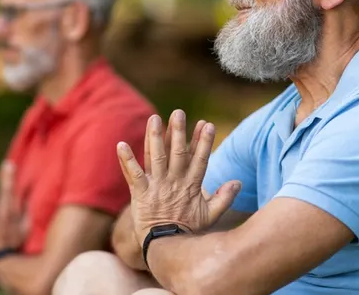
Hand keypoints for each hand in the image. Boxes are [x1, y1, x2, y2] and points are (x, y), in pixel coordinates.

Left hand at [116, 110, 240, 244]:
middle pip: (177, 153)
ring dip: (155, 137)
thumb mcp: (209, 215)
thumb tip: (238, 182)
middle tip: (178, 112)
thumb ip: (224, 198)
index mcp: (191, 186)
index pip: (199, 159)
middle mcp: (174, 182)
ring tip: (154, 119)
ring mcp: (157, 186)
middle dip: (178, 132)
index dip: (203, 142)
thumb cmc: (187, 229)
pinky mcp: (140, 193)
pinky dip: (126, 160)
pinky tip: (120, 145)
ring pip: (156, 157)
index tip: (207, 124)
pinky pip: (132, 174)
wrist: (166, 246)